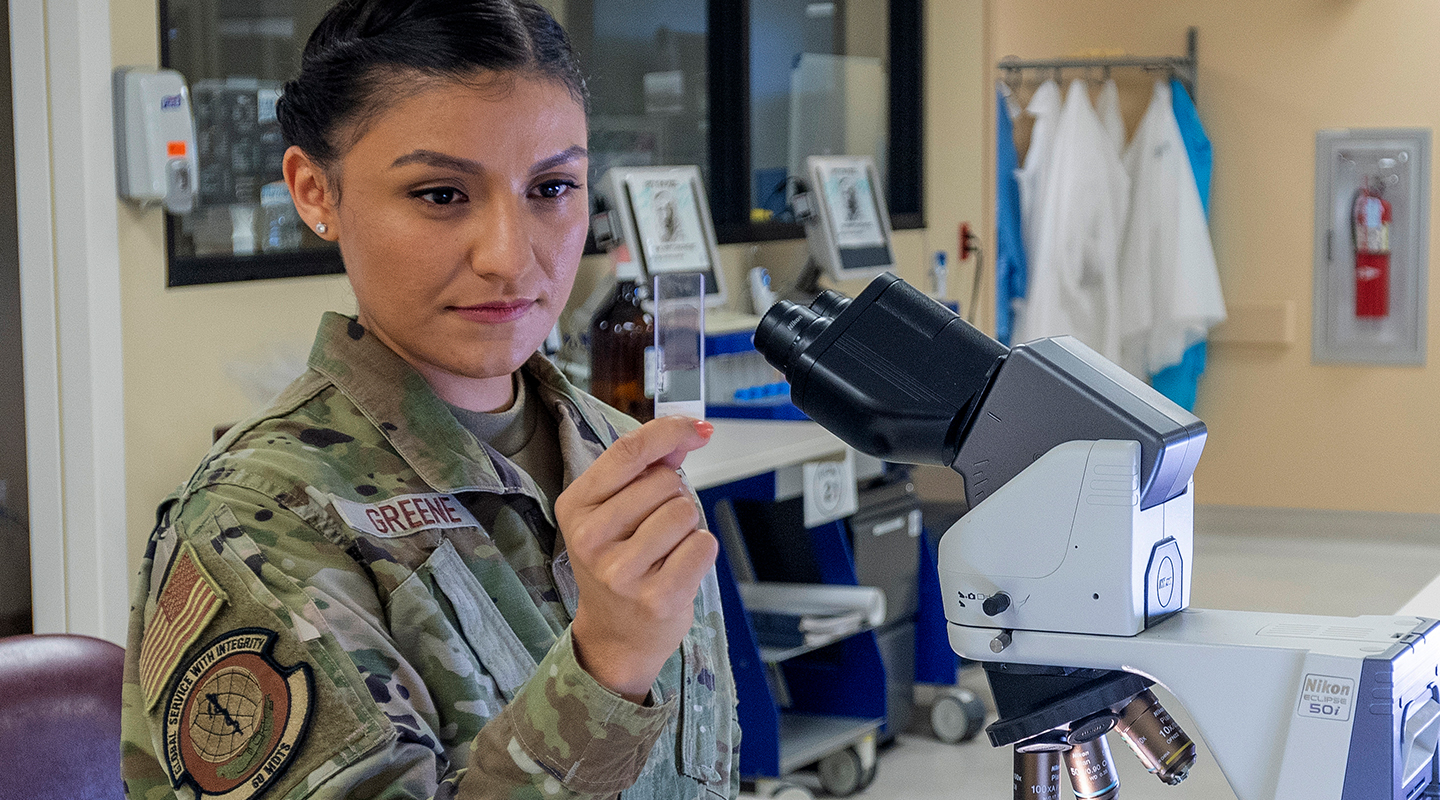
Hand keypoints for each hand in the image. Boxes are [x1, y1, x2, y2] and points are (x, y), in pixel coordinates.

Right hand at [556, 416, 717, 701]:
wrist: (616, 636)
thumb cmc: (620, 563)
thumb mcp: (617, 512)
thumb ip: (649, 467)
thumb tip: (691, 432)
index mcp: (576, 506)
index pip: (629, 451)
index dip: (670, 430)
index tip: (698, 428)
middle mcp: (591, 538)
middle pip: (666, 481)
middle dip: (675, 497)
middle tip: (656, 529)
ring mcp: (621, 572)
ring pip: (686, 511)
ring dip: (689, 526)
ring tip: (666, 551)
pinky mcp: (656, 598)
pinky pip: (703, 545)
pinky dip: (701, 551)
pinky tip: (679, 568)